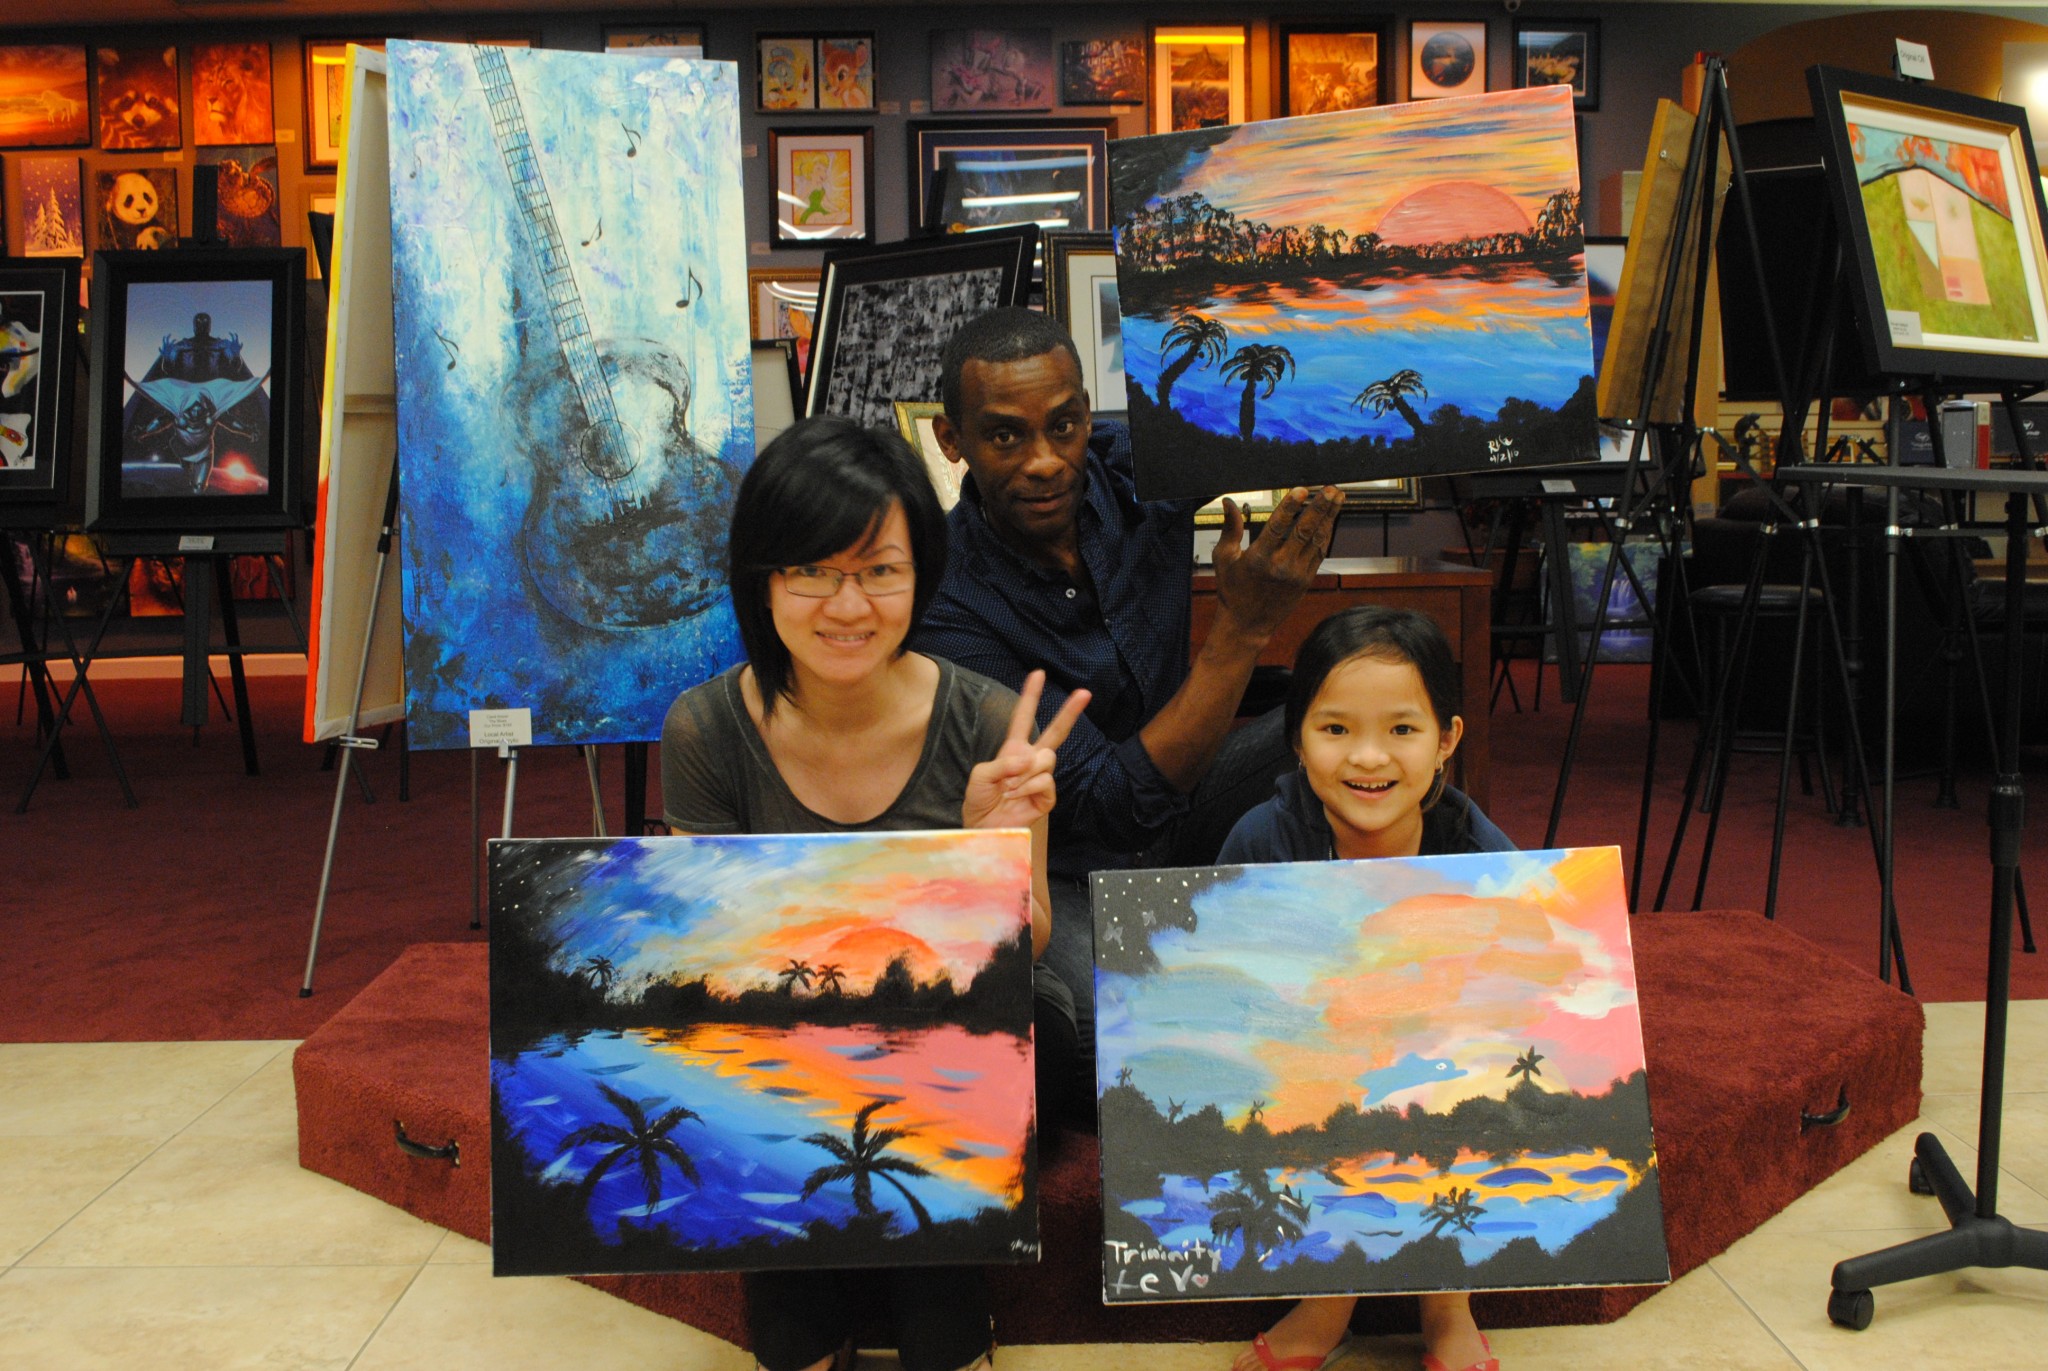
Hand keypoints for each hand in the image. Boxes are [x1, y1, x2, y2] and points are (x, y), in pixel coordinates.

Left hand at [962, 671, 1091, 832]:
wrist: (984, 828)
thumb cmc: (980, 800)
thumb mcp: (981, 775)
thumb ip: (1002, 763)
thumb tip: (1029, 759)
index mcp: (1014, 749)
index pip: (1023, 718)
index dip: (1030, 696)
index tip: (1038, 673)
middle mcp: (1031, 760)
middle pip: (1056, 732)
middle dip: (1070, 712)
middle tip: (1085, 692)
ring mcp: (1042, 777)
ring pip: (1046, 759)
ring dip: (1025, 773)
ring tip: (1010, 788)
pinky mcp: (1048, 796)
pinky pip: (1045, 781)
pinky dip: (1028, 787)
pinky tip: (1018, 797)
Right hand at [1210, 485, 1344, 645]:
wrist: (1247, 625)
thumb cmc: (1232, 590)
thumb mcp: (1223, 558)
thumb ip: (1230, 528)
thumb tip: (1228, 502)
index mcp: (1258, 558)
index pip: (1278, 527)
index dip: (1291, 507)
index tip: (1302, 490)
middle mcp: (1280, 566)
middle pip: (1304, 531)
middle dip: (1319, 508)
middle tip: (1329, 489)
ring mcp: (1296, 574)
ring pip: (1316, 540)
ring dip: (1328, 517)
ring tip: (1337, 497)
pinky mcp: (1306, 580)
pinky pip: (1319, 553)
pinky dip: (1326, 534)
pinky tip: (1330, 519)